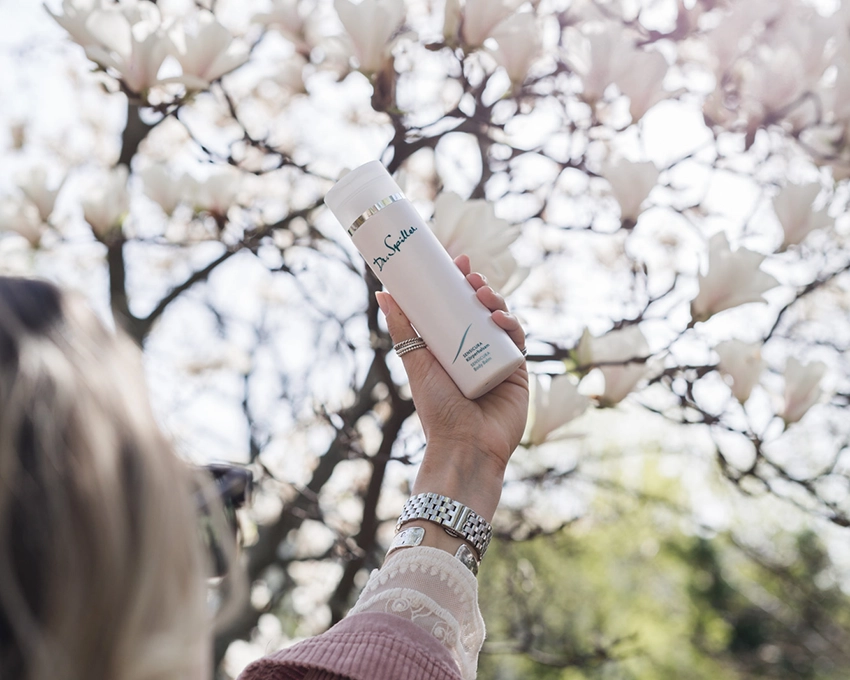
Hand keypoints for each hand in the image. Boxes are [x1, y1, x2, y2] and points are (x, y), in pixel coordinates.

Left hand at [376, 255, 528, 519]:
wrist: (465, 446)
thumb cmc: (437, 410)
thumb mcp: (416, 362)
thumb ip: (402, 329)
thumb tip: (382, 292)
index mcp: (452, 346)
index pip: (458, 306)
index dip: (459, 282)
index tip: (456, 260)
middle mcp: (476, 349)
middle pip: (482, 308)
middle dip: (478, 285)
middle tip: (468, 273)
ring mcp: (498, 358)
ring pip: (502, 319)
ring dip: (495, 299)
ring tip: (481, 292)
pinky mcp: (517, 370)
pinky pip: (517, 340)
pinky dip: (511, 324)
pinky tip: (498, 316)